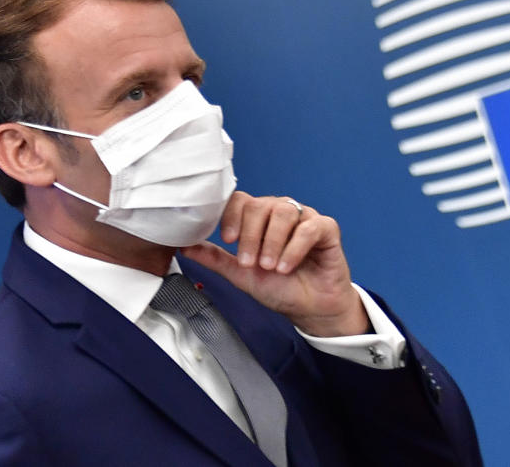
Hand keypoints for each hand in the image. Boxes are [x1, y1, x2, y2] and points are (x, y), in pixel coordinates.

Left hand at [180, 191, 369, 336]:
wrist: (310, 309)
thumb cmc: (279, 288)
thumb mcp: (240, 274)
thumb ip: (214, 258)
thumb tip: (183, 246)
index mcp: (258, 218)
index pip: (240, 200)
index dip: (232, 216)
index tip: (228, 240)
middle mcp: (280, 212)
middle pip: (260, 205)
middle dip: (251, 236)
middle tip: (251, 263)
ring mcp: (304, 218)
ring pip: (283, 212)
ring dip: (272, 242)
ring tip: (271, 267)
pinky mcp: (326, 228)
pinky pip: (309, 227)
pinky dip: (294, 247)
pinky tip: (287, 266)